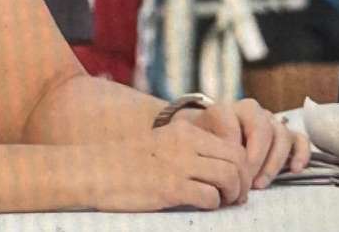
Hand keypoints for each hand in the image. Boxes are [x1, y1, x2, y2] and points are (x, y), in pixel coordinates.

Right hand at [79, 117, 250, 210]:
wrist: (95, 171)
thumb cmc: (128, 163)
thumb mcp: (163, 144)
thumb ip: (189, 150)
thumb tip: (217, 167)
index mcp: (186, 132)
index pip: (233, 146)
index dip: (243, 167)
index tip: (237, 182)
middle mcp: (186, 145)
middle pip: (237, 161)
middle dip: (243, 183)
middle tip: (237, 197)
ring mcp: (179, 166)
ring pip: (229, 177)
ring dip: (232, 195)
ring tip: (224, 203)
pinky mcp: (170, 188)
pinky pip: (209, 197)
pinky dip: (213, 205)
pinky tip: (204, 206)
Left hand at [183, 98, 310, 190]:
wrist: (209, 135)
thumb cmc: (202, 139)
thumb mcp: (195, 137)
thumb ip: (205, 141)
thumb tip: (222, 155)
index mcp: (227, 109)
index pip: (232, 120)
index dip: (232, 146)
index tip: (228, 168)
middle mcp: (251, 111)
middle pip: (263, 128)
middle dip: (256, 158)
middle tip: (248, 181)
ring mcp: (270, 122)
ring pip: (282, 134)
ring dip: (273, 162)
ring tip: (260, 185)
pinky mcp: (285, 135)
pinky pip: (300, 139)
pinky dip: (301, 153)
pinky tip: (294, 170)